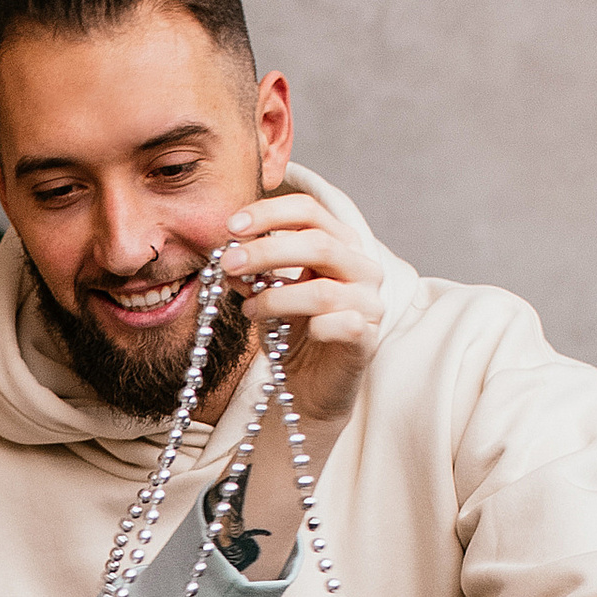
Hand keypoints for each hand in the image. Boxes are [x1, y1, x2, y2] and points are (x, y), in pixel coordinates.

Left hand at [222, 180, 386, 430]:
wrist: (307, 386)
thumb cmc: (290, 333)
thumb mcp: (264, 295)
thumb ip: (251, 273)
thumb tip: (227, 255)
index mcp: (339, 244)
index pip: (309, 211)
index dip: (270, 213)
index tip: (231, 226)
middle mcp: (361, 267)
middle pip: (317, 243)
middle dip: (266, 251)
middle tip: (228, 262)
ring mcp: (369, 303)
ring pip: (321, 290)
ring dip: (275, 298)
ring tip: (248, 309)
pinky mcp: (367, 338)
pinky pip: (340, 325)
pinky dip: (309, 328)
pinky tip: (288, 335)